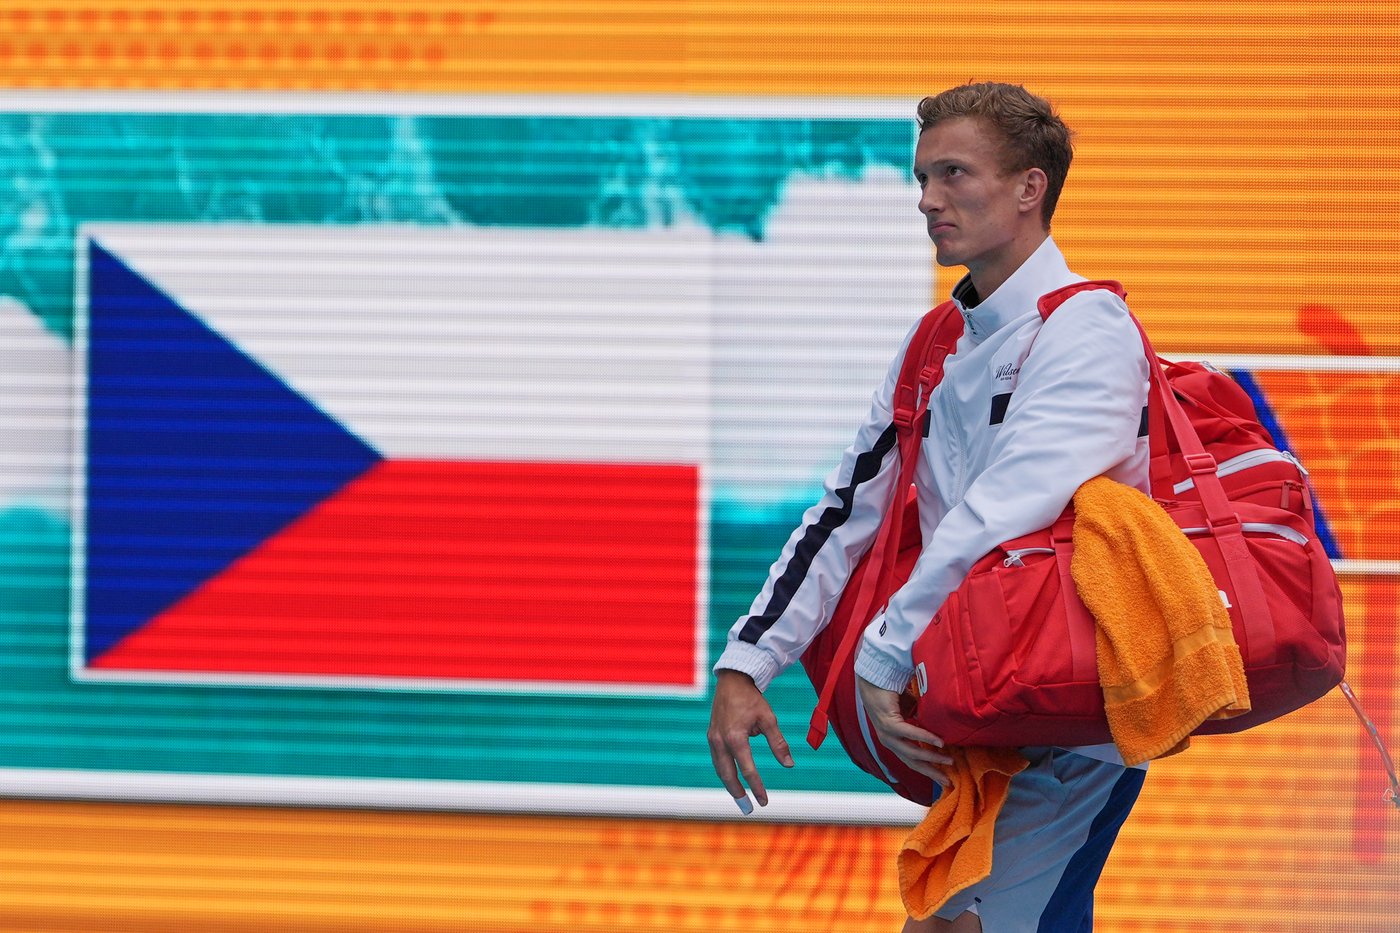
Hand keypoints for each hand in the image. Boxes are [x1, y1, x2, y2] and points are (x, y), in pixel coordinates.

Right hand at [707, 669, 794, 811]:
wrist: (732, 680)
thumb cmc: (752, 699)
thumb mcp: (768, 719)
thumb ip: (778, 743)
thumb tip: (789, 765)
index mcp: (735, 737)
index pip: (747, 769)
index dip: (757, 787)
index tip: (764, 801)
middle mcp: (720, 740)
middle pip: (727, 775)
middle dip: (737, 793)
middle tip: (748, 809)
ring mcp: (713, 739)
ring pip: (720, 769)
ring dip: (729, 785)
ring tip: (740, 798)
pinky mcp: (711, 736)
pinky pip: (717, 760)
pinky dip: (724, 772)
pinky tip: (732, 780)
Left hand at [856, 676, 953, 789]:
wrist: (875, 679)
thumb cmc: (893, 694)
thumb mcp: (911, 711)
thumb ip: (922, 721)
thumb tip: (942, 727)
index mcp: (893, 741)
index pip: (911, 761)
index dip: (927, 770)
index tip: (943, 779)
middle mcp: (889, 741)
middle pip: (912, 762)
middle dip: (931, 772)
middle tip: (948, 780)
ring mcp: (887, 734)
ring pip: (911, 752)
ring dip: (932, 757)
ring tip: (949, 760)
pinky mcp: (888, 724)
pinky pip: (909, 734)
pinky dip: (925, 738)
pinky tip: (939, 742)